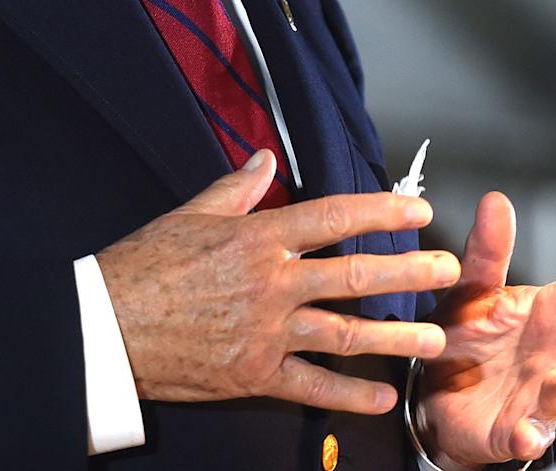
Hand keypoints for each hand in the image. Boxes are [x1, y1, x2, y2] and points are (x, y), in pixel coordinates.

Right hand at [96, 149, 460, 412]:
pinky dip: (352, 394)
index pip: (331, 216)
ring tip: (435, 337)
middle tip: (446, 271)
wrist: (108, 326)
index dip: (380, 210)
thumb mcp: (191, 214)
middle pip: (352, 274)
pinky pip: (314, 387)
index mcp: (257, 238)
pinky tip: (384, 396)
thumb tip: (266, 160)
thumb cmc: (145, 265)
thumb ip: (236, 188)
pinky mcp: (255, 374)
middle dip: (407, 271)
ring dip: (395, 336)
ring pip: (345, 333)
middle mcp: (271, 283)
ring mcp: (267, 332)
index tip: (417, 208)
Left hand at [417, 191, 555, 468]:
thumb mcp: (475, 288)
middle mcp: (553, 355)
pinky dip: (528, 435)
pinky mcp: (513, 429)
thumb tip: (496, 200)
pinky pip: (524, 434)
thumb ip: (488, 250)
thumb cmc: (470, 338)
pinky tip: (529, 433)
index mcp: (547, 314)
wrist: (439, 395)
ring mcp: (538, 394)